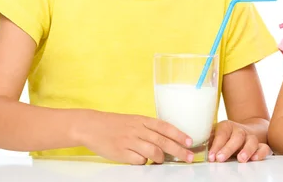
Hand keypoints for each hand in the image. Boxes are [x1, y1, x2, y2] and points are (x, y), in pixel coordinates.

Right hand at [76, 110, 193, 164]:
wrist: (92, 126)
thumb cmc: (115, 124)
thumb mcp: (134, 120)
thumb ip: (149, 129)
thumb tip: (168, 140)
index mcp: (143, 120)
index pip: (165, 126)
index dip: (179, 134)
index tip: (190, 142)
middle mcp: (138, 130)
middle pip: (163, 141)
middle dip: (179, 151)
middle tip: (189, 157)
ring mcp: (130, 141)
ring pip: (153, 152)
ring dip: (161, 158)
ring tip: (162, 160)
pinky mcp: (122, 153)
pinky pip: (138, 160)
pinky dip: (143, 162)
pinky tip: (142, 160)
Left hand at [208, 120, 271, 162]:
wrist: (244, 132)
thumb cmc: (225, 137)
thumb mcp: (214, 137)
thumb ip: (206, 143)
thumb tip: (191, 151)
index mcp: (226, 126)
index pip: (222, 133)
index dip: (216, 145)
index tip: (211, 157)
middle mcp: (240, 130)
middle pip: (236, 136)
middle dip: (228, 148)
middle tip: (220, 158)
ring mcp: (251, 137)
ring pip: (251, 140)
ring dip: (246, 150)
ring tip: (241, 159)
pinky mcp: (260, 145)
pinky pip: (264, 147)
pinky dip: (261, 152)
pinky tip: (255, 158)